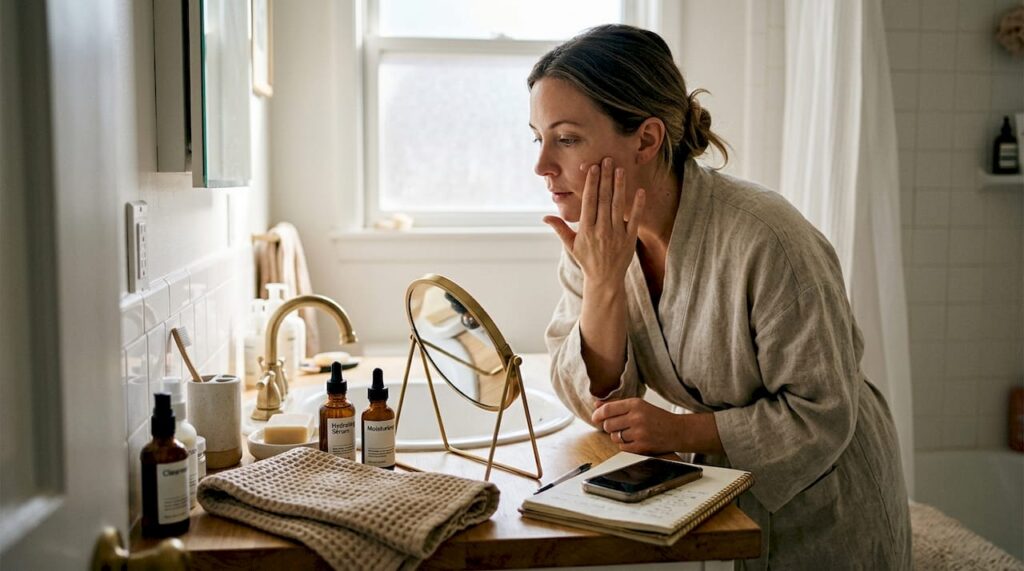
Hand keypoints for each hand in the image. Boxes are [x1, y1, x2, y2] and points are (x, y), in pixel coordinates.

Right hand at [544, 157, 645, 289]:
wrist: (605, 279)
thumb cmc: (586, 260)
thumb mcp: (571, 245)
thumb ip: (560, 228)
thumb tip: (545, 217)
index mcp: (586, 229)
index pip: (589, 201)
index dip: (591, 183)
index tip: (593, 168)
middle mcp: (601, 230)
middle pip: (603, 199)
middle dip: (605, 178)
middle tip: (607, 160)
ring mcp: (616, 234)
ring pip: (618, 205)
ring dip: (619, 186)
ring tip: (619, 169)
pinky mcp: (629, 239)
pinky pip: (634, 219)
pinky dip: (637, 205)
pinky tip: (639, 191)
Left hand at [591, 398, 682, 453]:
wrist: (678, 431)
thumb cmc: (657, 418)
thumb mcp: (639, 406)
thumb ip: (617, 405)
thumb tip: (596, 405)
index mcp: (635, 404)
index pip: (607, 409)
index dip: (597, 415)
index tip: (595, 418)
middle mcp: (637, 417)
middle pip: (608, 425)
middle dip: (610, 427)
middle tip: (619, 426)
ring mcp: (639, 433)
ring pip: (614, 437)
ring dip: (618, 436)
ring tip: (630, 433)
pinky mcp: (642, 447)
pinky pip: (622, 447)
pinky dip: (625, 445)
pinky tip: (635, 440)